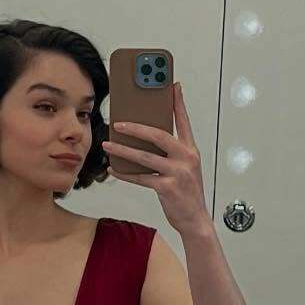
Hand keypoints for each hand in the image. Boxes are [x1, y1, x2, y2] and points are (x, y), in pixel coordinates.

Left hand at [104, 83, 210, 238]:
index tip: (173, 85)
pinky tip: (114, 168)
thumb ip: (171, 151)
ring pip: (145, 157)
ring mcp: (178, 173)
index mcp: (190, 149)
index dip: (178, 102)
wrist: (196, 219)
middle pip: (158, 135)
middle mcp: (186, 157)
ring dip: (123, 150)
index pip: (183, 120)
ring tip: (108, 144)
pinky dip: (125, 173)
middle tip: (118, 123)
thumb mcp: (185, 166)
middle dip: (136, 128)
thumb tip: (146, 136)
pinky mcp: (167, 188)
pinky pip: (141, 177)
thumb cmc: (187, 191)